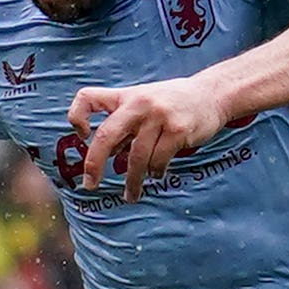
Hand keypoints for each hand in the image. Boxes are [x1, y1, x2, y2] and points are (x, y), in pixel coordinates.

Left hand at [64, 73, 224, 199]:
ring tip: (131, 195)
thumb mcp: (144, 103)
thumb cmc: (173, 102)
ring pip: (136, 158)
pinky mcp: (177, 130)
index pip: (88, 97)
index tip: (83, 135)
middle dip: (95, 164)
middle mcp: (138, 104)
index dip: (77, 116)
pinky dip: (155, 173)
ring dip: (132, 181)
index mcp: (125, 96)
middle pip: (106, 136)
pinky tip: (157, 175)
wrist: (212, 94)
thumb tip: (103, 155)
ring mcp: (158, 116)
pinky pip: (158, 161)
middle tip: (90, 185)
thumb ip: (124, 125)